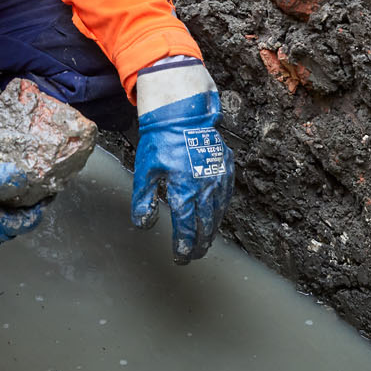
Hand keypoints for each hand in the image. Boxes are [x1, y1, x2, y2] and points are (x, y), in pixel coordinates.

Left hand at [131, 58, 233, 262]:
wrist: (182, 113)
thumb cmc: (160, 141)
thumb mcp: (145, 171)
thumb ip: (144, 201)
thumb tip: (144, 225)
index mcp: (184, 191)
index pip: (186, 229)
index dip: (184, 246)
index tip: (181, 256)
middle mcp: (205, 188)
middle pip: (206, 226)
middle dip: (200, 244)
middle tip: (194, 255)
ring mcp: (219, 177)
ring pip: (219, 213)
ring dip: (212, 229)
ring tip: (205, 241)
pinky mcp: (226, 167)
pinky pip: (227, 195)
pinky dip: (221, 208)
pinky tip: (217, 214)